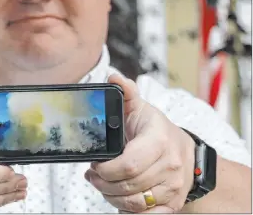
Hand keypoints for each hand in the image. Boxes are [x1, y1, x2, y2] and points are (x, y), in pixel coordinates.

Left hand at [84, 74, 195, 212]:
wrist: (185, 151)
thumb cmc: (156, 129)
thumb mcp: (140, 108)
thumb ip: (126, 93)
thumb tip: (113, 78)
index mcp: (159, 140)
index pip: (128, 164)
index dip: (106, 169)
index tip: (95, 165)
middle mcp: (170, 165)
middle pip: (128, 185)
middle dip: (103, 183)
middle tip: (94, 176)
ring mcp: (173, 187)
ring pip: (134, 203)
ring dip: (111, 197)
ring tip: (103, 185)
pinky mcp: (173, 202)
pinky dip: (128, 210)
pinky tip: (119, 198)